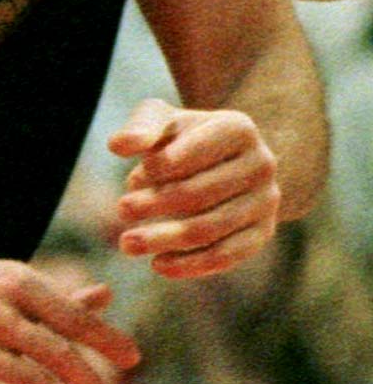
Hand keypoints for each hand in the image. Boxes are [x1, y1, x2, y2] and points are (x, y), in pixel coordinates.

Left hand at [108, 97, 282, 278]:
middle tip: (121, 210)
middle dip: (156, 204)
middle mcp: (261, 164)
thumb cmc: (182, 137)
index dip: (162, 166)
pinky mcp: (263, 232)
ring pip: (211, 228)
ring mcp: (266, 201)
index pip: (197, 150)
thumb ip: (141, 128)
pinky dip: (191, 264)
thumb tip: (117, 146)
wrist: (225, 160)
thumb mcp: (161, 120)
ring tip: (127, 243)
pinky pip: (228, 255)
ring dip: (164, 238)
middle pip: (201, 193)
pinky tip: (158, 264)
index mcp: (238, 129)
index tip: (131, 179)